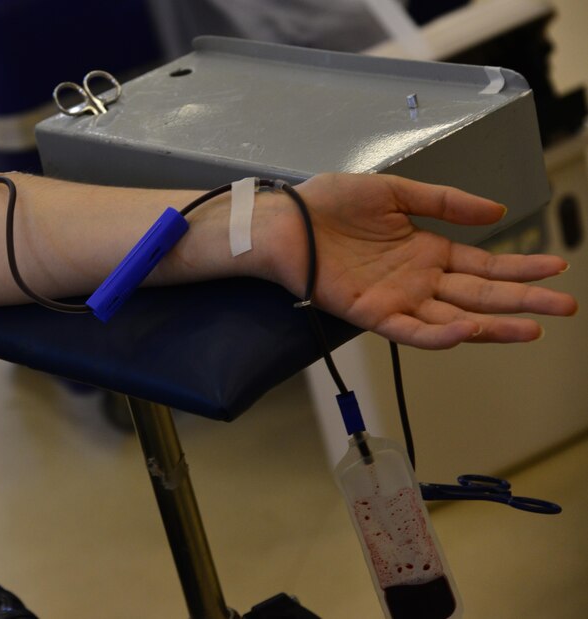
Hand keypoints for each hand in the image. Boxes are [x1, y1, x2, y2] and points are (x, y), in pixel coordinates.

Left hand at [281, 173, 577, 348]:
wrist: (288, 219)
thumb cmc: (332, 204)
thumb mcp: (396, 192)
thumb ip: (445, 201)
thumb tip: (497, 211)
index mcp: (426, 250)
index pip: (483, 266)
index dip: (519, 268)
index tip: (556, 267)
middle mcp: (418, 279)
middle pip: (479, 295)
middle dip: (523, 300)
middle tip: (565, 305)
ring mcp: (397, 299)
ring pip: (454, 317)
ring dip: (493, 324)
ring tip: (533, 327)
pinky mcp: (370, 313)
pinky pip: (410, 330)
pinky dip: (439, 334)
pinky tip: (469, 330)